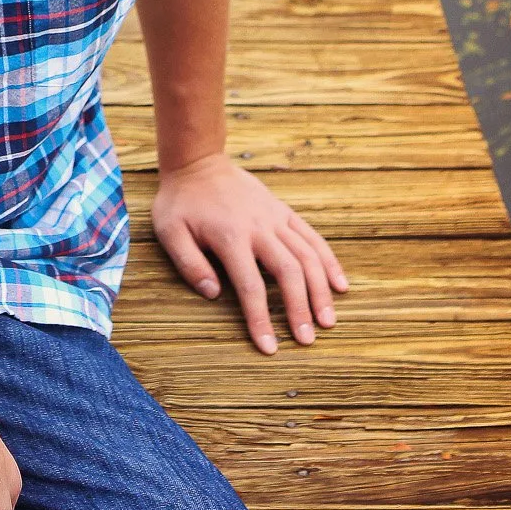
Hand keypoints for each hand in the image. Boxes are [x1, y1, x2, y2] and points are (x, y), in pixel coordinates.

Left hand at [151, 152, 348, 353]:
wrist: (198, 161)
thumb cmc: (180, 202)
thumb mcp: (170, 232)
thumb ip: (190, 265)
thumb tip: (214, 295)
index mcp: (230, 237)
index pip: (251, 287)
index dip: (261, 320)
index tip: (269, 348)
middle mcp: (259, 228)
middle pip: (289, 273)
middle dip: (300, 309)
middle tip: (307, 341)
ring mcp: (275, 218)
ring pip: (307, 256)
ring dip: (320, 290)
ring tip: (327, 321)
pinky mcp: (283, 212)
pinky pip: (312, 237)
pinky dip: (329, 261)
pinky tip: (340, 284)